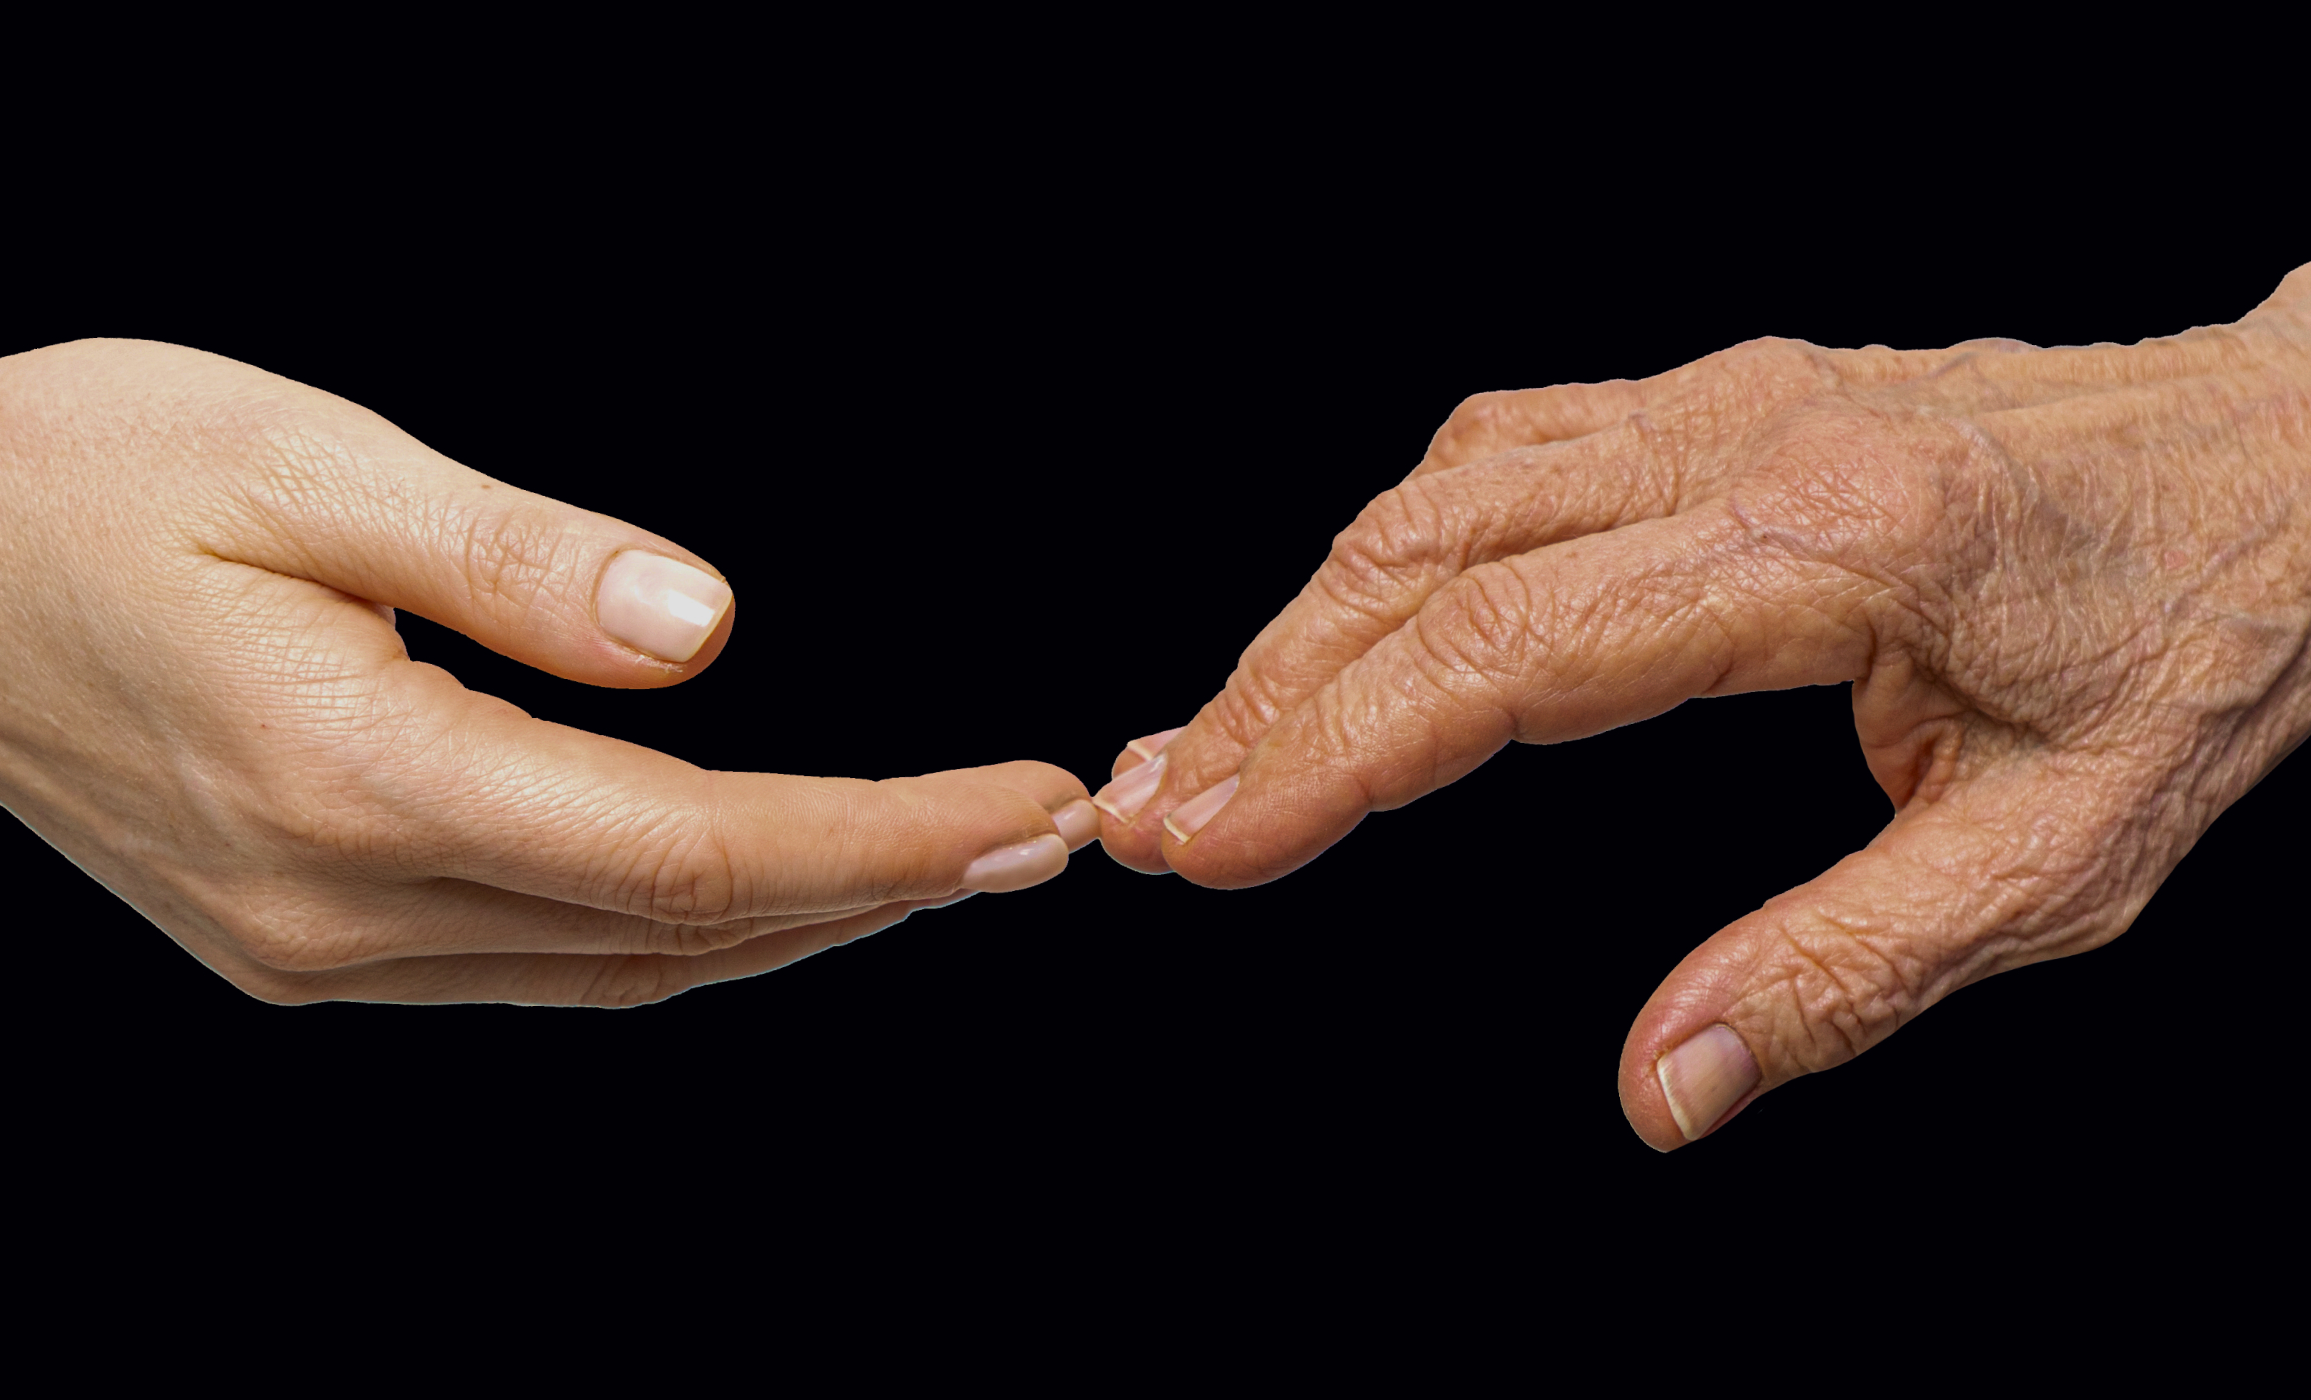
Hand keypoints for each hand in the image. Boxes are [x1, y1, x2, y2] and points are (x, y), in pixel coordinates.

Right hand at [0, 341, 1095, 1003]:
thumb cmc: (74, 480)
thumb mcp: (300, 461)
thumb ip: (519, 560)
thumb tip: (714, 633)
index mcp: (357, 779)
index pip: (695, 852)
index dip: (884, 837)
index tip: (1025, 802)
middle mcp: (346, 906)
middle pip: (685, 935)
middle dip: (886, 887)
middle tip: (1045, 828)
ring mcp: (321, 947)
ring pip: (625, 969)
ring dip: (804, 923)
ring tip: (950, 858)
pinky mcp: (307, 942)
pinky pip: (546, 961)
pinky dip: (687, 929)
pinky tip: (773, 882)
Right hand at [1094, 265, 2310, 1147]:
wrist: (2294, 453)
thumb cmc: (2197, 641)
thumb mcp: (2064, 856)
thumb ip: (1850, 969)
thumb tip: (1664, 1086)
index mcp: (1827, 545)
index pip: (1509, 648)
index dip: (1335, 752)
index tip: (1214, 840)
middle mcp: (1745, 439)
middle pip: (1429, 554)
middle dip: (1265, 695)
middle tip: (1150, 820)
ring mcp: (1721, 398)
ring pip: (1440, 489)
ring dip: (1303, 621)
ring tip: (1206, 745)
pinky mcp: (1718, 397)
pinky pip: (1501, 448)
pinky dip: (1388, 548)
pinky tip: (1343, 624)